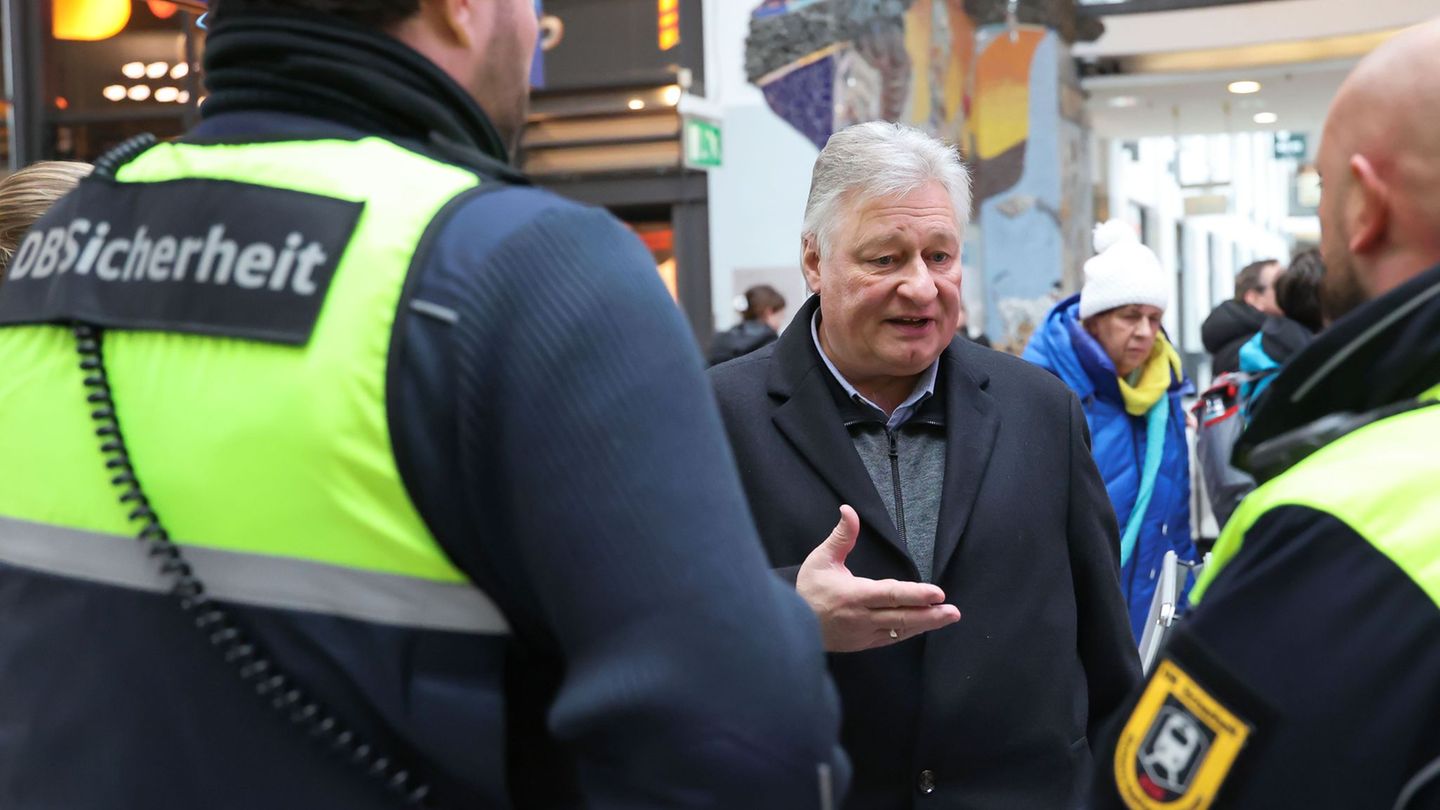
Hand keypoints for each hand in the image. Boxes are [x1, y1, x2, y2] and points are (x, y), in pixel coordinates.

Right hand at [797, 505, 960, 651]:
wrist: (792, 623)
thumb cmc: (809, 589)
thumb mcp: (821, 559)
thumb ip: (841, 536)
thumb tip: (849, 510)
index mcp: (853, 595)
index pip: (890, 595)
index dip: (915, 594)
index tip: (937, 593)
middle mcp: (861, 618)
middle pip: (902, 616)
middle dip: (930, 614)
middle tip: (952, 611)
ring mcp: (864, 634)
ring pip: (900, 630)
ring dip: (926, 624)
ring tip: (948, 617)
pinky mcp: (864, 643)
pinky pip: (892, 638)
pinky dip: (909, 631)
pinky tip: (924, 625)